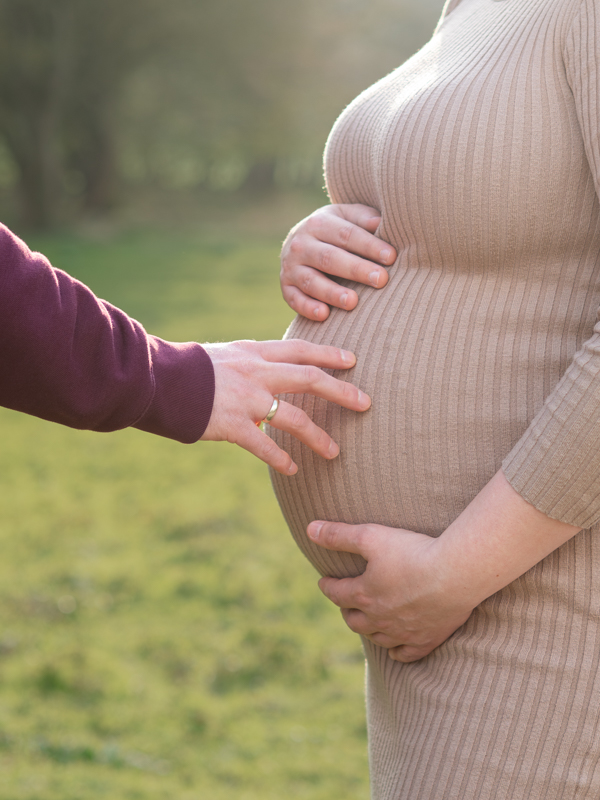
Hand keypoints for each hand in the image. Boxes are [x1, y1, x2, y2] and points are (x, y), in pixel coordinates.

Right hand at [201, 339, 370, 474]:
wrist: (156, 379)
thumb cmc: (187, 368)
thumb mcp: (223, 355)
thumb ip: (248, 362)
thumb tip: (267, 370)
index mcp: (254, 352)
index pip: (300, 349)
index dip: (328, 354)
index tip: (352, 360)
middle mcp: (256, 372)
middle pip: (309, 378)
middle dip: (341, 391)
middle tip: (365, 403)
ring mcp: (246, 399)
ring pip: (295, 417)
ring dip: (318, 437)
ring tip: (335, 452)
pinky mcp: (232, 425)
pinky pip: (265, 446)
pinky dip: (281, 459)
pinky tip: (293, 469)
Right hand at [280, 204, 396, 320]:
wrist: (299, 242)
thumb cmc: (336, 231)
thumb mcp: (347, 217)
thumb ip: (364, 218)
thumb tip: (381, 223)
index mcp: (319, 223)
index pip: (346, 234)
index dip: (369, 245)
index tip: (391, 257)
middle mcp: (301, 244)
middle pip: (329, 258)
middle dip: (356, 269)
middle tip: (380, 280)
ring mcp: (291, 268)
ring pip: (311, 281)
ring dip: (332, 293)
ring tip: (353, 302)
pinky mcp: (286, 288)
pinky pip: (295, 299)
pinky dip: (308, 307)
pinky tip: (324, 314)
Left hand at [307, 521, 473, 662]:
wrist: (455, 574)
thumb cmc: (412, 552)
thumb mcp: (371, 536)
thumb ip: (339, 535)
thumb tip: (309, 529)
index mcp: (364, 594)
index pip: (337, 593)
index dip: (327, 586)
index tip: (324, 581)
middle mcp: (379, 619)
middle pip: (354, 620)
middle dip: (346, 610)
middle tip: (345, 602)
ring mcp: (403, 632)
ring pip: (377, 638)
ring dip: (367, 630)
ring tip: (366, 622)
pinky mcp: (427, 640)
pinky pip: (406, 654)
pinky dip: (397, 652)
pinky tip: (394, 650)